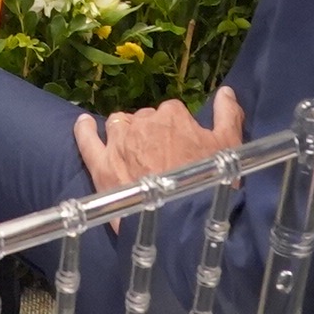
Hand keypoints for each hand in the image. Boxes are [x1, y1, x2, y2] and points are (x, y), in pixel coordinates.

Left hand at [74, 88, 247, 193]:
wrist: (185, 222)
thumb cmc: (211, 183)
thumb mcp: (230, 147)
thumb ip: (228, 115)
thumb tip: (226, 91)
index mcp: (172, 115)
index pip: (172, 113)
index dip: (177, 131)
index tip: (182, 149)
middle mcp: (142, 123)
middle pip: (145, 120)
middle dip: (152, 134)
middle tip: (162, 160)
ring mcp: (119, 143)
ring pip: (118, 126)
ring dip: (125, 133)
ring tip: (134, 151)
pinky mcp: (102, 165)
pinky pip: (87, 141)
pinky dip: (84, 131)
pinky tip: (83, 124)